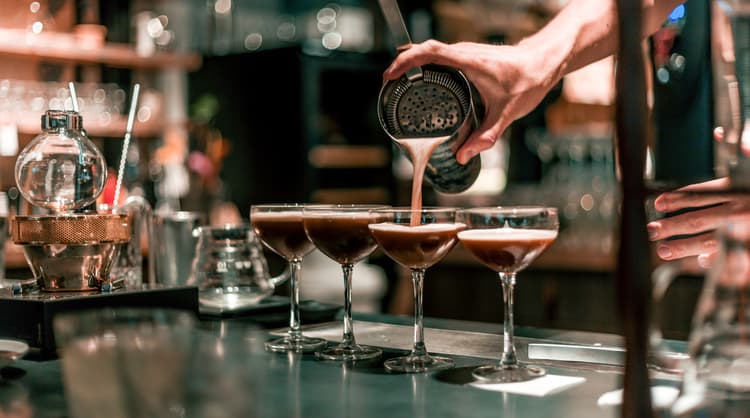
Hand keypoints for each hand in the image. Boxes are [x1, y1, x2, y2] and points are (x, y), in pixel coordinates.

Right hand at [383, 40, 560, 163]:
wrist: (545, 61)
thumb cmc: (530, 79)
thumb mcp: (508, 113)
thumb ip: (486, 137)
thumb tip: (463, 156)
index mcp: (470, 62)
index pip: (430, 53)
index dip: (406, 61)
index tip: (391, 75)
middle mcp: (465, 53)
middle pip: (424, 50)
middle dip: (402, 64)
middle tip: (388, 84)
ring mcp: (465, 53)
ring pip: (431, 51)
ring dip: (412, 63)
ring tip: (398, 83)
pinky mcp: (467, 57)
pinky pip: (440, 56)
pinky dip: (425, 64)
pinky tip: (421, 80)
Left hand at [647, 127, 749, 265]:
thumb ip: (740, 150)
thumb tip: (719, 131)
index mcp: (738, 187)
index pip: (699, 192)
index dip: (676, 197)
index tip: (657, 203)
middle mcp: (740, 209)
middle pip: (698, 218)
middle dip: (671, 225)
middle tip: (650, 230)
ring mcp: (745, 230)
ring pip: (710, 241)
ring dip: (684, 247)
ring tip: (662, 251)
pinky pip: (733, 256)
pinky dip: (718, 260)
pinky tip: (702, 264)